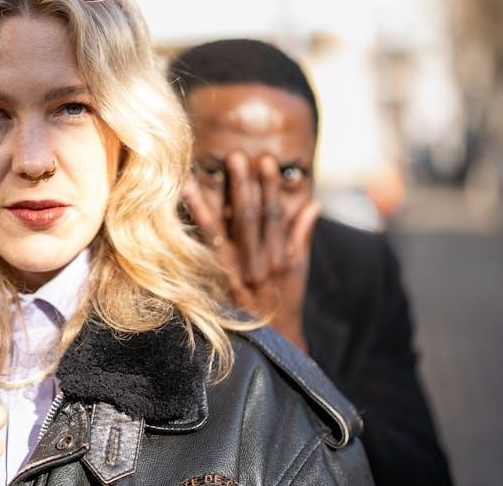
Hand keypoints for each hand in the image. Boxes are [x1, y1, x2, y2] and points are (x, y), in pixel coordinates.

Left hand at [184, 152, 320, 351]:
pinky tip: (189, 200)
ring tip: (212, 170)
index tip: (267, 162)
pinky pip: (208, 250)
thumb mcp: (299, 270)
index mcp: (282, 258)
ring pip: (230, 230)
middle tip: (238, 157)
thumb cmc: (285, 303)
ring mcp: (240, 276)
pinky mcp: (219, 285)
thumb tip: (314, 202)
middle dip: (246, 186)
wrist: (275, 346)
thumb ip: (302, 235)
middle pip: (252, 218)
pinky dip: (199, 222)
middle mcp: (262, 265)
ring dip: (220, 198)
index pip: (277, 215)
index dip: (272, 188)